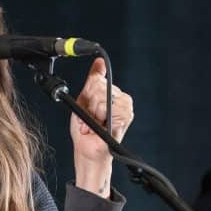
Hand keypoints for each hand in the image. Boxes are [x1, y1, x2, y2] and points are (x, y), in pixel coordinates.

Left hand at [71, 57, 133, 196]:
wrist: (87, 149)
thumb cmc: (85, 129)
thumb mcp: (84, 100)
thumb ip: (93, 80)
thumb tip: (99, 61)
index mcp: (112, 92)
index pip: (97, 79)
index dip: (88, 94)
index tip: (88, 108)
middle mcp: (122, 99)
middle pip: (99, 87)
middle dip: (90, 105)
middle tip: (90, 118)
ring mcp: (126, 108)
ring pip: (104, 98)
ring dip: (95, 113)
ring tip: (95, 123)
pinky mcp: (126, 117)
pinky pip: (110, 108)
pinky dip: (101, 119)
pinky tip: (102, 126)